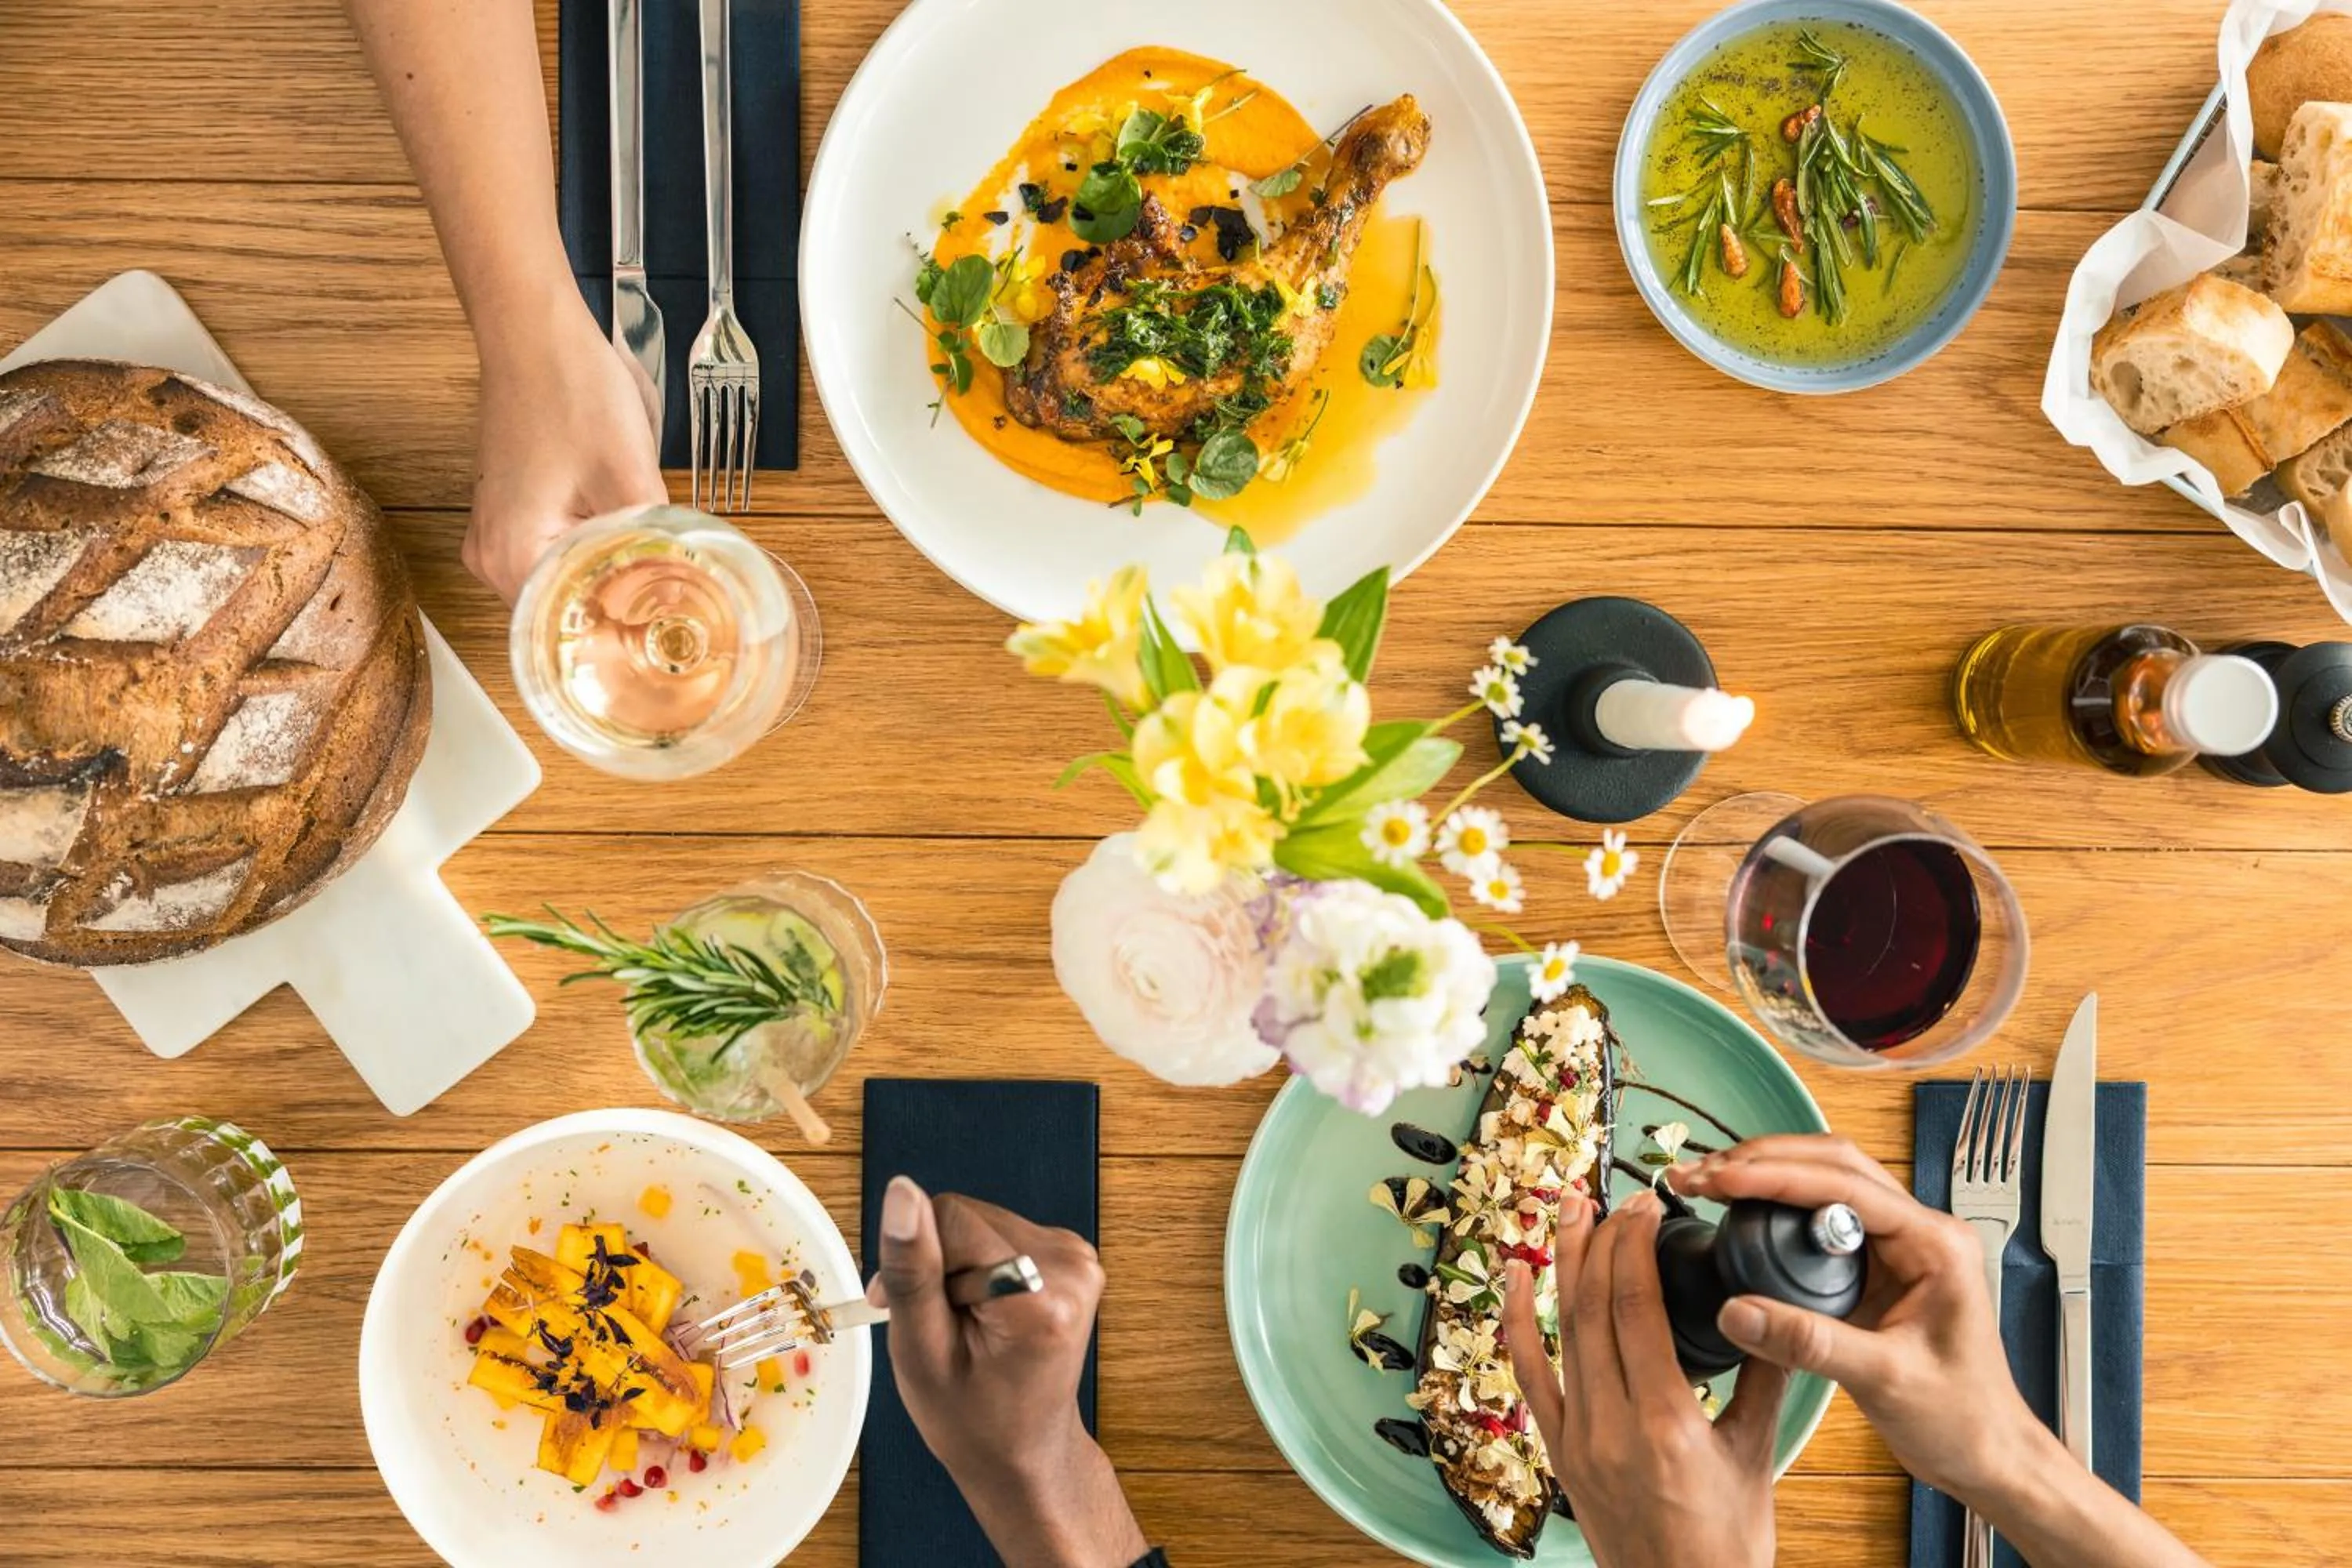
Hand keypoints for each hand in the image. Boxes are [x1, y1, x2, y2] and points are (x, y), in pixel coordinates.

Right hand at [464, 296, 665, 601]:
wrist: (535, 334)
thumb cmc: (571, 389)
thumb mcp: (630, 476)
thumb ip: (653, 545)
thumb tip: (680, 593)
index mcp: (513, 557)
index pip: (573, 630)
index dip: (626, 631)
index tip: (666, 627)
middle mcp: (490, 557)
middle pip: (565, 612)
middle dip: (618, 608)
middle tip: (672, 604)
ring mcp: (495, 536)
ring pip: (560, 583)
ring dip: (604, 579)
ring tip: (651, 569)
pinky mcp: (509, 516)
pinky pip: (551, 555)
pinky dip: (587, 553)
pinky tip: (622, 541)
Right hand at [868, 1177, 1148, 1567]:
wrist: (1025, 1450)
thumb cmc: (972, 1419)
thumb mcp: (922, 1353)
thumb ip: (912, 1270)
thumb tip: (902, 1192)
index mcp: (1040, 1298)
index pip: (952, 1219)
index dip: (917, 1259)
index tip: (909, 1311)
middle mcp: (1071, 1267)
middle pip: (967, 1218)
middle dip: (939, 1264)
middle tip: (937, 1326)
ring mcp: (1078, 1258)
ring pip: (980, 1222)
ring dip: (957, 1266)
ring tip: (961, 1324)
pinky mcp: (1072, 1255)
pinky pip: (1000, 1233)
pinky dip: (980, 1267)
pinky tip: (983, 1311)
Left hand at [1501, 1189, 1784, 1567]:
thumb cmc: (1726, 1546)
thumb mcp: (1756, 1456)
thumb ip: (1765, 1380)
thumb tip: (1775, 1312)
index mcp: (1664, 1422)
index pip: (1635, 1306)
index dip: (1635, 1245)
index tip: (1646, 1206)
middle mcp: (1610, 1424)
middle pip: (1592, 1306)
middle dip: (1600, 1239)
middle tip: (1609, 1194)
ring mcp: (1576, 1437)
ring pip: (1559, 1329)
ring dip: (1562, 1263)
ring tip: (1567, 1209)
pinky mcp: (1558, 1450)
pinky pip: (1528, 1375)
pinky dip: (1517, 1321)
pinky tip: (1514, 1277)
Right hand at [1669, 1136, 2040, 1501]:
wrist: (1986, 1452)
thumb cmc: (1961, 1419)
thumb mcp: (1883, 1380)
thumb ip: (1808, 1343)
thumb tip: (1736, 1310)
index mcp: (1935, 1245)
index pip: (1846, 1185)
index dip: (1775, 1176)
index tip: (1720, 1179)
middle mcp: (1921, 1231)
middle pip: (1833, 1164)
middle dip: (1762, 1161)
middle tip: (1700, 1175)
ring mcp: (1900, 1245)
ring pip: (1826, 1181)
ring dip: (1767, 1175)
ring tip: (1710, 1183)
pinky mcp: (1880, 1265)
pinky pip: (1822, 1217)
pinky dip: (1777, 1206)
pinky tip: (1742, 1214)